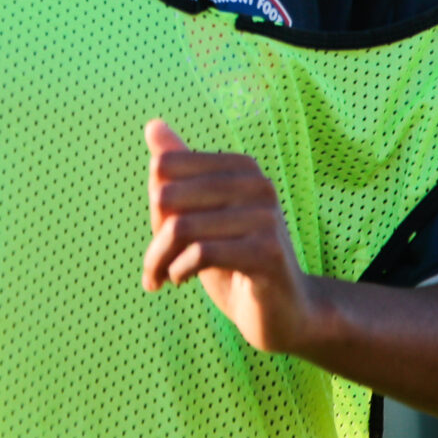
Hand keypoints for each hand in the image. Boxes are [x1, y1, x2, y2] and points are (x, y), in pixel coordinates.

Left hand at [143, 120, 326, 353]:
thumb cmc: (236, 261)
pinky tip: (180, 281)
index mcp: (241, 167)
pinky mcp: (268, 252)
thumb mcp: (202, 216)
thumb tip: (153, 124)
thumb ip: (180, 173)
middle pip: (168, 196)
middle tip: (155, 265)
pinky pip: (201, 253)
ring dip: (160, 260)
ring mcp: (266, 217)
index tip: (159, 235)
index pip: (166, 167)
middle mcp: (257, 184)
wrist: (284, 312)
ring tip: (161, 278)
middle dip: (154, 236)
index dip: (155, 204)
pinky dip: (179, 270)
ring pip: (181, 228)